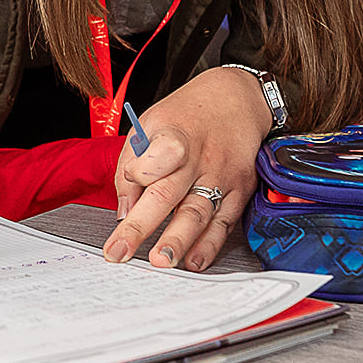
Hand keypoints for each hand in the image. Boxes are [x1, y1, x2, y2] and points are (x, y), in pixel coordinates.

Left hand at [105, 67, 269, 271]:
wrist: (237, 100)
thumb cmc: (186, 116)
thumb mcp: (150, 124)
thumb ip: (132, 164)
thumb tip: (123, 211)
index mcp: (174, 135)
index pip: (160, 154)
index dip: (142, 170)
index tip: (131, 181)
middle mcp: (200, 158)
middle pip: (169, 194)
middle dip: (143, 226)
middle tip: (123, 252)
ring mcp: (222, 176)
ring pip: (197, 213)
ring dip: (178, 241)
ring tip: (160, 262)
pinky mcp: (239, 191)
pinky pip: (223, 223)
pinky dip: (209, 245)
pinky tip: (194, 261)